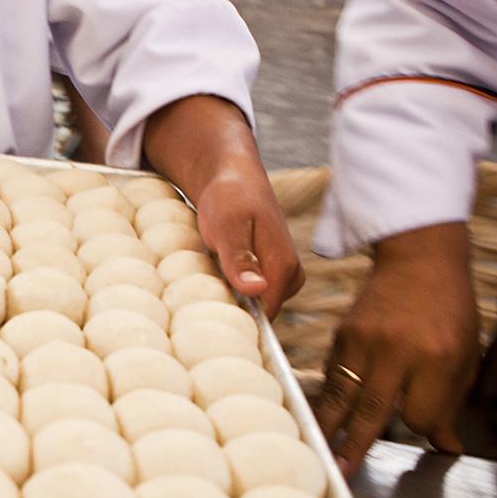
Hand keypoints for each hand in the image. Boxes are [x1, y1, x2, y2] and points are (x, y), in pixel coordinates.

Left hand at [191, 167, 304, 317]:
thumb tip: (258, 290)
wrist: (234, 177)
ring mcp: (284, 275)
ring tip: (212, 272)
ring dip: (232, 297)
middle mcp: (291, 275)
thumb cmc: (229, 198)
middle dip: (233, 308)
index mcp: (284, 266)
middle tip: (206, 284)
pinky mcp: (273, 272)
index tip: (208, 312)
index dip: (236, 320)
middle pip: (260, 314)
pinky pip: (254, 295)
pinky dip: (234, 288)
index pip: (265, 316)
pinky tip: (219, 272)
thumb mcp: (227, 226)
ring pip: (256, 305)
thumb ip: (240, 259)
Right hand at [317, 223, 474, 474]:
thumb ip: (453, 401)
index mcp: (439, 358)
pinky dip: (331, 396)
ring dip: (331, 426)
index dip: (424, 430)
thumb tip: (446, 445)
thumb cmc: (450, 307)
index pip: (421, 416)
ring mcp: (365, 340)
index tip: (428, 434)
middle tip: (342, 472)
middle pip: (372, 411)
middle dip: (356, 446)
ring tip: (321, 451)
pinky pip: (333, 373)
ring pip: (343, 395)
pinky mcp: (343, 332)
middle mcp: (398, 351)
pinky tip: (327, 414)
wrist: (419, 257)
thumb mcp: (467, 353)